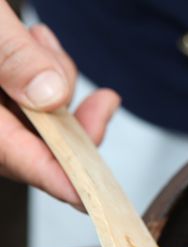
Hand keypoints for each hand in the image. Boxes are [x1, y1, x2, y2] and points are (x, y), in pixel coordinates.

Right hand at [0, 1, 119, 208]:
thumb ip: (8, 54)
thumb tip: (48, 96)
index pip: (15, 157)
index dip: (56, 176)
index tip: (90, 191)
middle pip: (30, 145)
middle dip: (72, 123)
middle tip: (104, 102)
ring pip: (32, 118)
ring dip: (55, 86)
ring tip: (39, 39)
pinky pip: (23, 96)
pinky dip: (40, 73)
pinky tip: (34, 40)